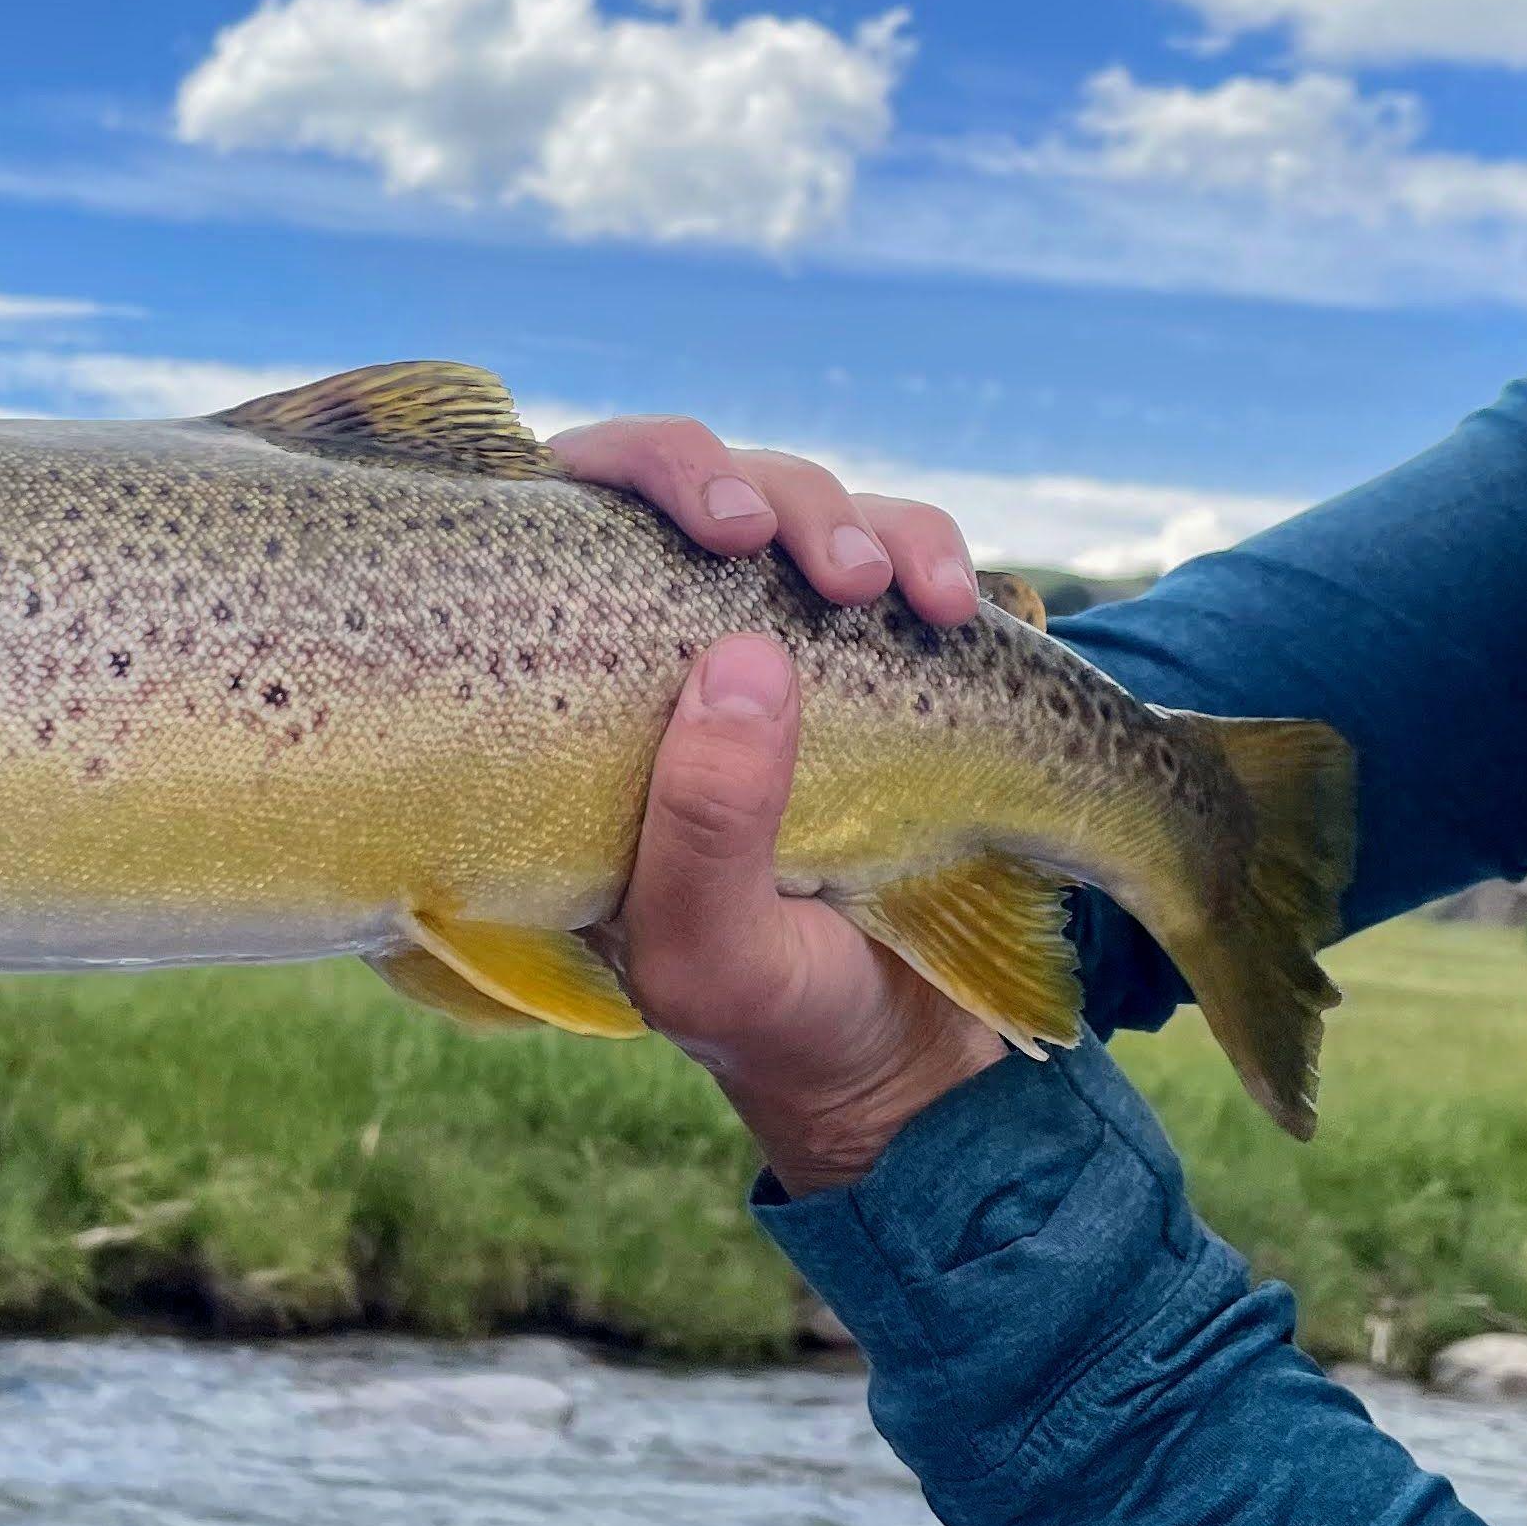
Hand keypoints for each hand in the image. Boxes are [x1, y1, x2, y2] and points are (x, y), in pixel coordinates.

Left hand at [542, 418, 1002, 1191]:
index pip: (571, 517)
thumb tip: (739, 658)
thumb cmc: (762, 1006)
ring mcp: (785, 631)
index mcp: (582, 697)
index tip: (718, 524)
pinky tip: (955, 608)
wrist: (902, 1059)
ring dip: (867, 526)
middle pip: (702, 482)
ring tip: (916, 599)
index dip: (635, 466)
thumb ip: (702, 833)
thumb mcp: (705, 955)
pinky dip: (937, 557)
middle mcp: (672, 636)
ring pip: (810, 502)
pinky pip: (910, 552)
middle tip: (823, 563)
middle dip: (769, 494)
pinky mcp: (888, 647)